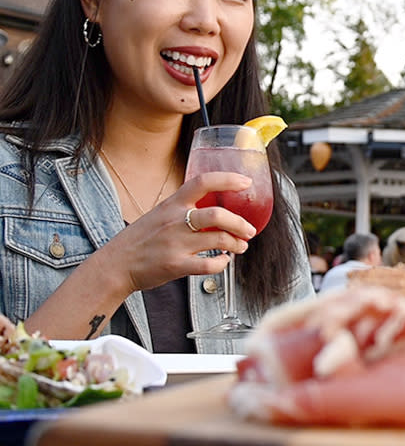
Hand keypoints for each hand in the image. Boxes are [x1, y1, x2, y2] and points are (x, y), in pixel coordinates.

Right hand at [108, 173, 257, 293]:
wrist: (114, 265)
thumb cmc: (140, 240)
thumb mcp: (159, 214)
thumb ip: (183, 209)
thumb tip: (215, 207)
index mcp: (172, 205)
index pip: (202, 182)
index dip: (228, 179)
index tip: (246, 182)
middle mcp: (175, 221)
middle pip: (217, 215)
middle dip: (240, 223)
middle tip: (249, 230)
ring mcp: (176, 244)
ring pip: (219, 240)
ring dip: (237, 243)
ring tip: (240, 246)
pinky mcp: (176, 265)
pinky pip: (209, 265)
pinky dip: (222, 263)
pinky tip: (223, 261)